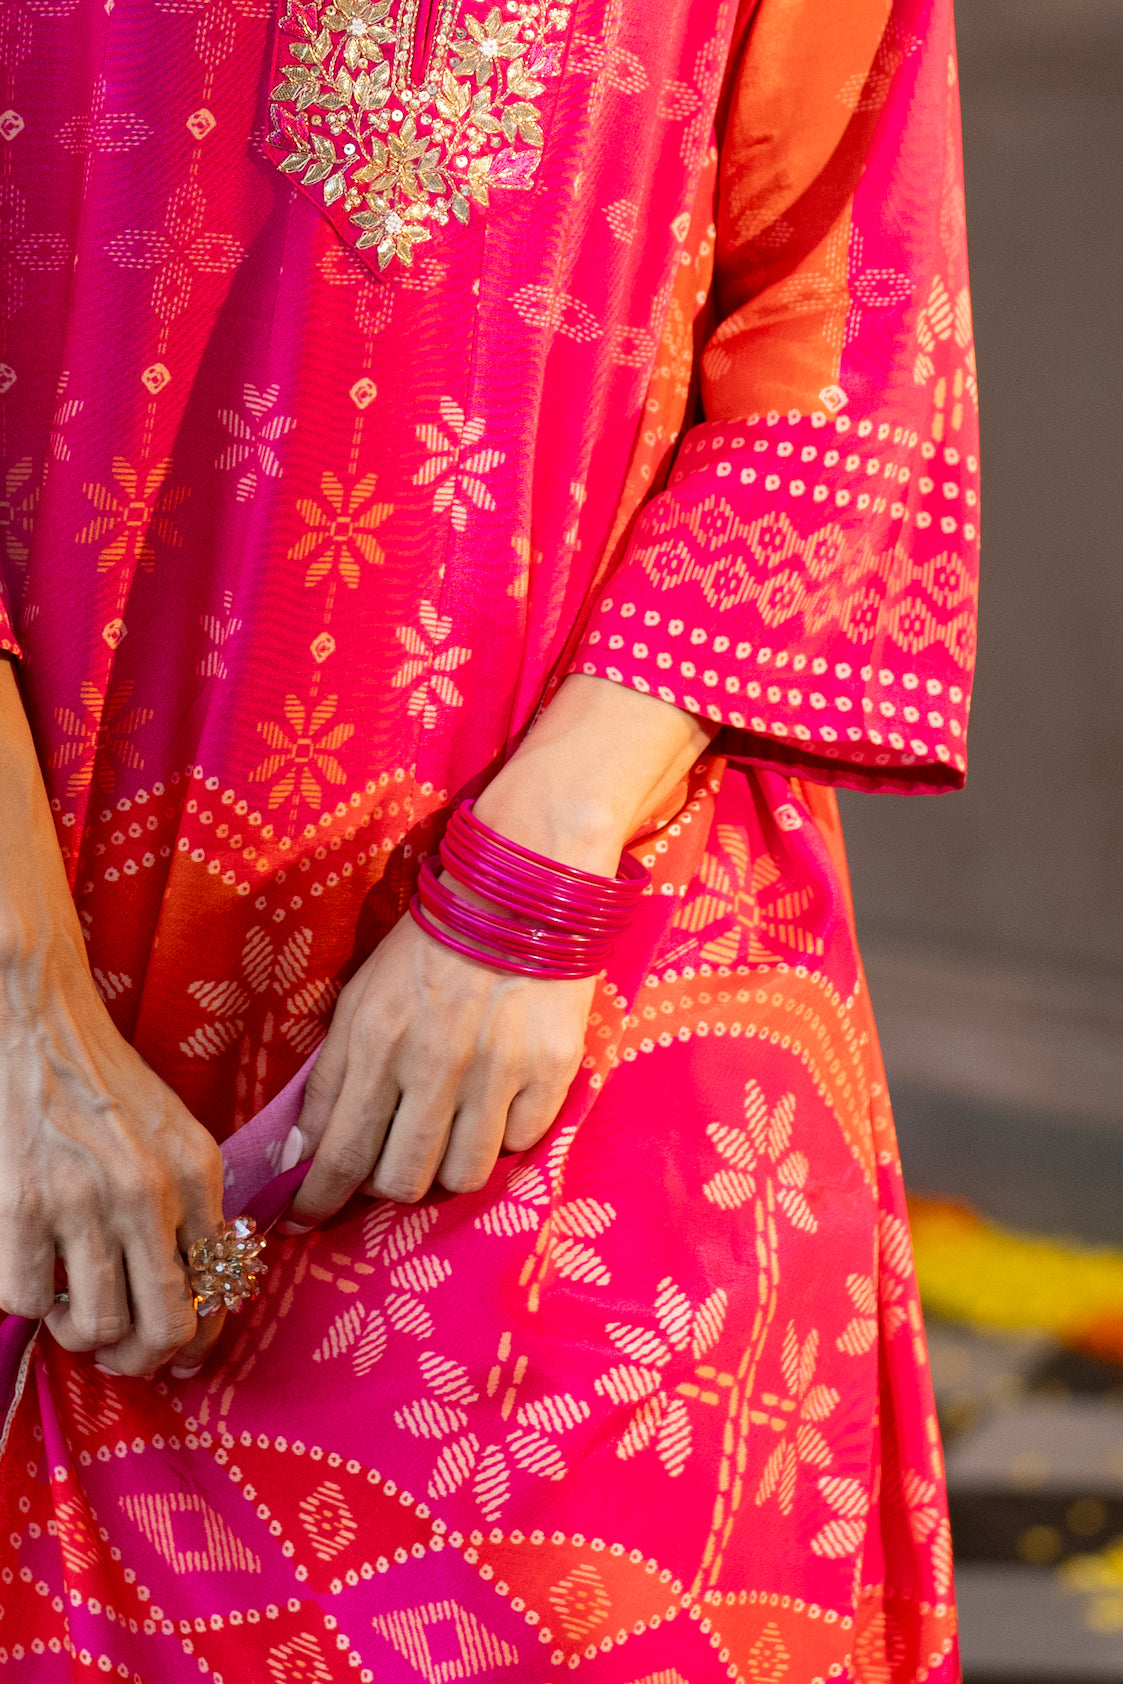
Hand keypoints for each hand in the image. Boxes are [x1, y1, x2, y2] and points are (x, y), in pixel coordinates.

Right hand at [0, 658, 224, 1376]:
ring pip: (92, 1328)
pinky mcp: (21, 1207)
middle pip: (162, 1329)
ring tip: (76, 1305)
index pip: (217, 1291)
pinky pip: (25, 1300)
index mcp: (198, 1173)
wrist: (39, 1019)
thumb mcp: (174, 1133)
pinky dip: (28, 1300)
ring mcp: (82, 1202)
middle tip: (124, 1353)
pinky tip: (35, 1268)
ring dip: (82, 1333)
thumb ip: (193, 1206)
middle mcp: (149, 1192)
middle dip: (144, 1360)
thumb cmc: (107, 1083)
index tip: (181, 1351)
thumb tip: (201, 1293)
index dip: (199, 1339)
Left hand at [288, 913, 593, 1217]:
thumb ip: (328, 1080)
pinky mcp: (550, 1072)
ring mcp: (497, 1072)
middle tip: (389, 1162)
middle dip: (385, 1185)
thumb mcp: (358, 1000)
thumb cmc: (427, 951)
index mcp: (376, 1042)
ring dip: (445, 1166)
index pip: (338, 1152)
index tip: (301, 1221)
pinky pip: (518, 1145)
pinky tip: (496, 1101)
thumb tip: (299, 1157)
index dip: (315, 1200)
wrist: (517, 898)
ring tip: (447, 1131)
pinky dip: (503, 1135)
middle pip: (400, 1181)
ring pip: (461, 1176)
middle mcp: (433, 1064)